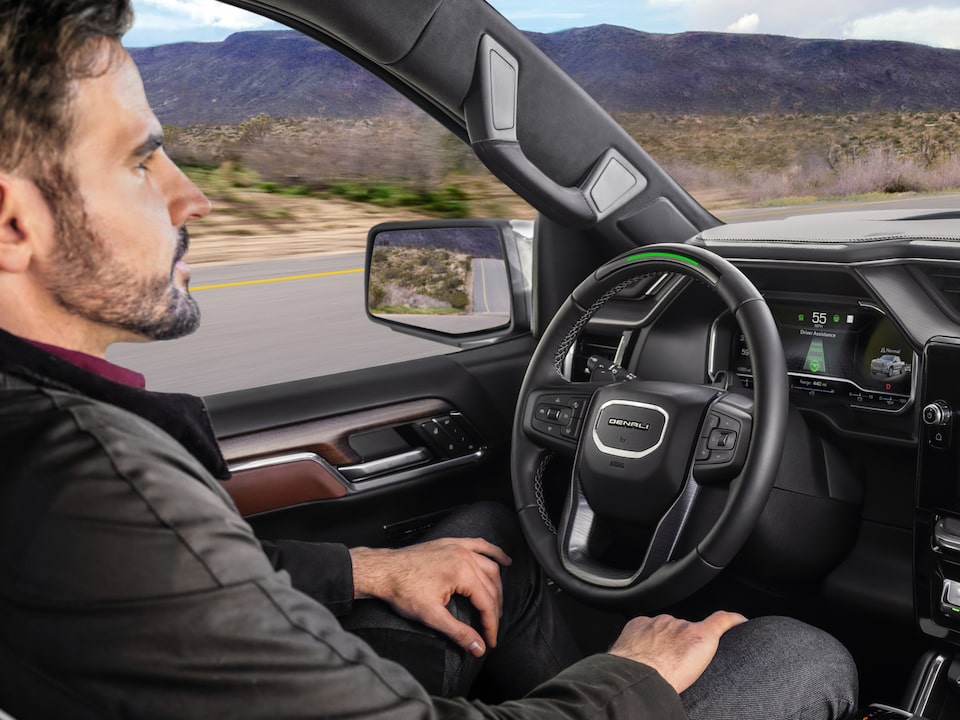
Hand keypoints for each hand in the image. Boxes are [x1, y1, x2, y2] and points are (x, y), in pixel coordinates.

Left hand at [350, 538, 511, 656]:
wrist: (382, 571)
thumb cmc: (402, 590)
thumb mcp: (430, 616)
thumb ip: (458, 632)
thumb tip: (478, 647)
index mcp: (461, 572)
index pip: (487, 602)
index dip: (491, 624)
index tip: (490, 640)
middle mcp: (463, 556)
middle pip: (491, 586)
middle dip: (494, 609)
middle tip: (491, 627)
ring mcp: (458, 547)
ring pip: (489, 566)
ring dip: (497, 586)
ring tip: (498, 604)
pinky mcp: (451, 544)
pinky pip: (480, 545)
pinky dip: (494, 552)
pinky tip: (504, 560)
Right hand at [608, 611, 746, 693]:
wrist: (640, 676)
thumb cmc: (629, 674)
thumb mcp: (623, 661)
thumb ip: (633, 657)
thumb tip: (635, 675)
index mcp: (640, 627)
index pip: (655, 630)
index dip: (661, 642)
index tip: (664, 654)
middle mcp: (661, 622)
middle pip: (675, 629)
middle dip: (678, 643)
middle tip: (679, 666)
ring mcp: (682, 626)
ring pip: (694, 631)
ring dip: (696, 643)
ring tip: (698, 663)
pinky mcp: (701, 634)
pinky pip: (721, 621)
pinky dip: (733, 621)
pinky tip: (742, 623)